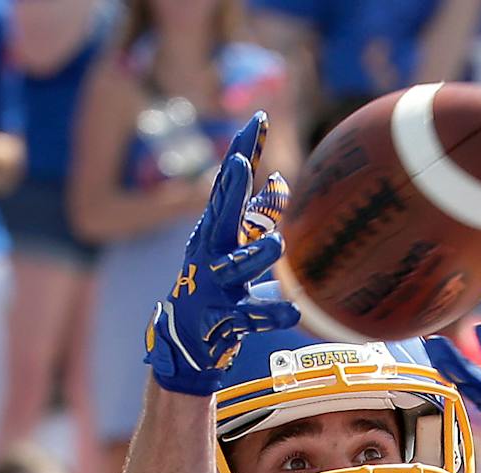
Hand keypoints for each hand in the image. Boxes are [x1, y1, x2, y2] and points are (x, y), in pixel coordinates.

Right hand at [144, 112, 299, 395]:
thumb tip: (281, 180)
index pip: (231, 185)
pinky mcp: (220, 320)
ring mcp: (213, 286)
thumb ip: (258, 217)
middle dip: (229, 187)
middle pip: (220, 214)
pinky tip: (292, 309)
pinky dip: (272, 312)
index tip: (259, 120)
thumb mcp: (236, 248)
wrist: (187, 343)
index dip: (245, 152)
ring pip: (236, 266)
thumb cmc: (218, 288)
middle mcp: (210, 253)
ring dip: (256, 254)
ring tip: (277, 244)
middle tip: (238, 159)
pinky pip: (251, 316)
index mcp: (216, 232)